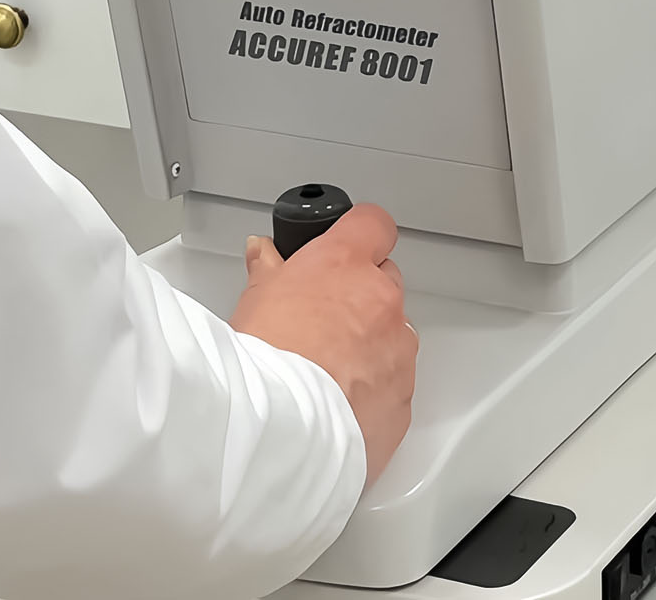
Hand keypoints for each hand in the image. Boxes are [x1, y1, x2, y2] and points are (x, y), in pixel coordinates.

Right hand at [231, 204, 416, 484]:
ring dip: (371, 344)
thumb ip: (267, 270)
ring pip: (395, 334)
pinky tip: (339, 403)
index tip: (348, 246)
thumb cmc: (263, 363)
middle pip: (385, 281)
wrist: (281, 431)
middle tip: (323, 319)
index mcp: (346, 266)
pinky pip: (395, 383)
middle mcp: (382, 301)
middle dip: (361, 295)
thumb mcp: (252, 302)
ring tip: (328, 369)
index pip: (373, 224)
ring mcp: (399, 350)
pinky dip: (375, 389)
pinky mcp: (403, 398)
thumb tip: (264, 254)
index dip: (360, 235)